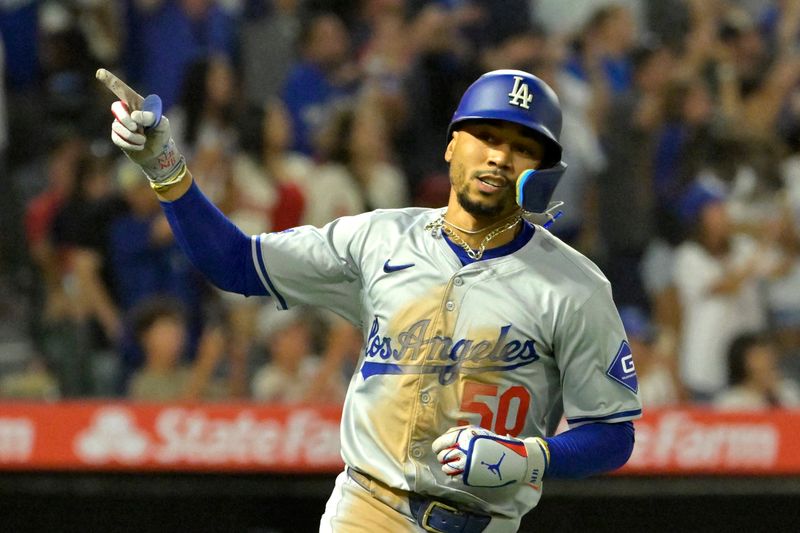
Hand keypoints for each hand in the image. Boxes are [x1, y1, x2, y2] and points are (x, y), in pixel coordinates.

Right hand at [98, 69, 184, 186]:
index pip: (122, 90)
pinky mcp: (117, 136)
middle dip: (125, 119)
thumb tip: (134, 116)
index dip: (111, 81)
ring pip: (118, 127)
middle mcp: (126, 111)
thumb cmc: (161, 134)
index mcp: (137, 104)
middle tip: (136, 127)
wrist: (158, 153)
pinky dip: (130, 144)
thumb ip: (152, 117)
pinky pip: (118, 139)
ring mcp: (119, 123)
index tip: (100, 72)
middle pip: (116, 108)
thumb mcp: (162, 124)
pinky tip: (139, 146)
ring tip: (143, 140)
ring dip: (133, 136)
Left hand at [432, 425, 548, 487]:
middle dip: (442, 457)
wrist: (512, 458)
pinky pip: (454, 477)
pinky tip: (460, 471)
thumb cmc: (494, 442)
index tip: (439, 448)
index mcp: (464, 437)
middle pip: (442, 456)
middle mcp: (463, 450)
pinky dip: (454, 475)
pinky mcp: (470, 476)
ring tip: (454, 465)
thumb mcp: (477, 431)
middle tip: (447, 457)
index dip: (437, 447)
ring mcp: (466, 465)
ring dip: (447, 467)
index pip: (441, 443)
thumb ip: (459, 433)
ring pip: (446, 468)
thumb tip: (445, 437)